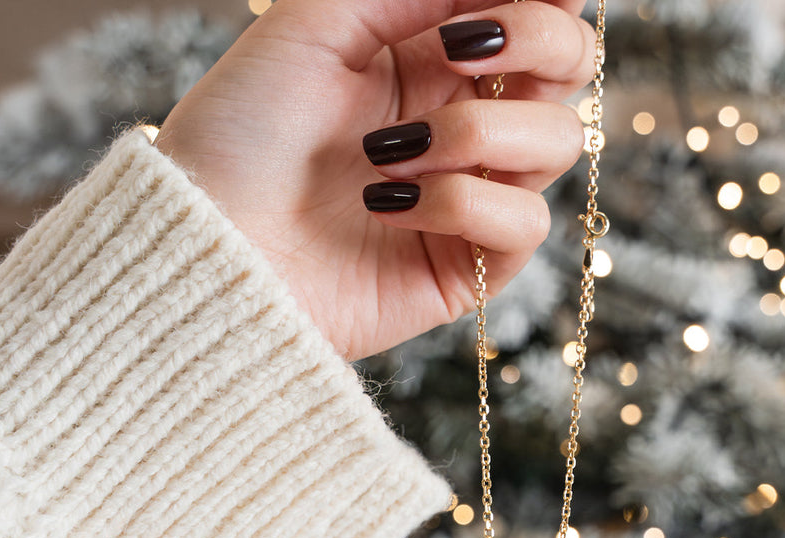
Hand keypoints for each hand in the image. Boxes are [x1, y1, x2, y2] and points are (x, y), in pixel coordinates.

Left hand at [155, 0, 590, 360]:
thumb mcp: (316, 25)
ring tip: (391, 153)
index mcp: (431, 55)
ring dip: (477, 132)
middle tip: (464, 47)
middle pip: (572, 67)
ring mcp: (473, 193)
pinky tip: (391, 207)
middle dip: (537, 42)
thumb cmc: (241, 134)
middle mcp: (463, 118)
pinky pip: (525, 222)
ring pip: (556, 141)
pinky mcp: (471, 265)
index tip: (490, 4)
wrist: (212, 248)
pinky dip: (462, 203)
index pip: (533, 9)